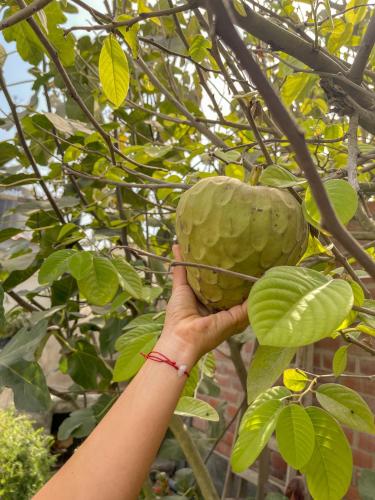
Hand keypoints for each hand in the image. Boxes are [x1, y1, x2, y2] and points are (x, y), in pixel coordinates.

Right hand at [156, 245, 248, 365]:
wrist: (184, 339)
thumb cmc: (210, 333)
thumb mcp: (235, 321)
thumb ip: (248, 307)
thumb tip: (263, 289)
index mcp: (221, 308)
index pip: (232, 290)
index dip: (239, 278)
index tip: (250, 263)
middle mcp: (208, 298)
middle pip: (216, 278)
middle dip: (221, 265)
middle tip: (230, 247)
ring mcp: (193, 292)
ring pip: (198, 271)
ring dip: (199, 259)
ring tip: (205, 243)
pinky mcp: (180, 288)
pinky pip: (180, 269)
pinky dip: (179, 258)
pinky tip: (180, 244)